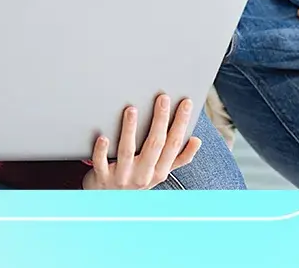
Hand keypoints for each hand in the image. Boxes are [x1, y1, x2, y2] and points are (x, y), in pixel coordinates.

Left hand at [82, 95, 200, 189]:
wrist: (110, 201)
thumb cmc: (137, 180)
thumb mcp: (160, 172)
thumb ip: (178, 158)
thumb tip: (196, 140)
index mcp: (159, 171)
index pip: (174, 144)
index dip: (181, 123)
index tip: (186, 103)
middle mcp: (143, 175)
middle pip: (154, 144)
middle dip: (160, 120)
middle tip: (162, 98)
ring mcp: (122, 176)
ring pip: (127, 151)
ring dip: (130, 129)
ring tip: (132, 110)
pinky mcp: (102, 177)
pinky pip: (101, 163)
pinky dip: (102, 151)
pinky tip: (104, 137)